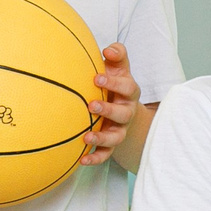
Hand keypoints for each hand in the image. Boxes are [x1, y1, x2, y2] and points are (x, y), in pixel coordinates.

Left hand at [79, 43, 140, 164]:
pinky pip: (106, 155)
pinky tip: (81, 161)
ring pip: (115, 137)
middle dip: (108, 110)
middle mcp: (127, 112)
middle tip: (91, 105)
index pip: (127, 87)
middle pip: (123, 113)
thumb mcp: (118, 68)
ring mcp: (120, 130)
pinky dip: (95, 158)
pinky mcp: (111, 145)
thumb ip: (117, 55)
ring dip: (102, 138)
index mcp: (128, 92)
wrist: (122, 108)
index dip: (113, 83)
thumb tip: (109, 49)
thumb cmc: (113, 84)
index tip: (96, 78)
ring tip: (86, 137)